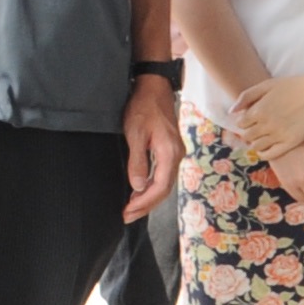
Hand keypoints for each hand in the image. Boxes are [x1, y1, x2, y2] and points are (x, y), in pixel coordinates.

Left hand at [123, 75, 184, 217]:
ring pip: (165, 183)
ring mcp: (175, 153)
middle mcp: (177, 155)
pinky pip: (164, 175)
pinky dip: (152, 187)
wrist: (154, 88)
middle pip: (165, 189)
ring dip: (149, 198)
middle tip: (127, 216)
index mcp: (170, 153)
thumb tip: (138, 186)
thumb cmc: (143, 108)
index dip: (144, 203)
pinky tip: (140, 191)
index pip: (160, 187)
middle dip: (146, 205)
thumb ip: (138, 161)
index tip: (127, 211)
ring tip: (131, 208)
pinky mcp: (170, 150)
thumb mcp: (135, 134)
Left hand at [232, 62, 303, 163]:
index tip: (252, 119)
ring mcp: (278, 135)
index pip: (240, 123)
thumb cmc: (294, 84)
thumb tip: (232, 112)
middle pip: (247, 136)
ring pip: (256, 146)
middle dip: (250, 132)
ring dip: (257, 142)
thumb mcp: (267, 84)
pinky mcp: (291, 142)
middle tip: (258, 128)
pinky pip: (271, 154)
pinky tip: (267, 148)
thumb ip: (246, 96)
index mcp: (258, 110)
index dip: (245, 121)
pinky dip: (265, 153)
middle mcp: (265, 125)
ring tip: (264, 136)